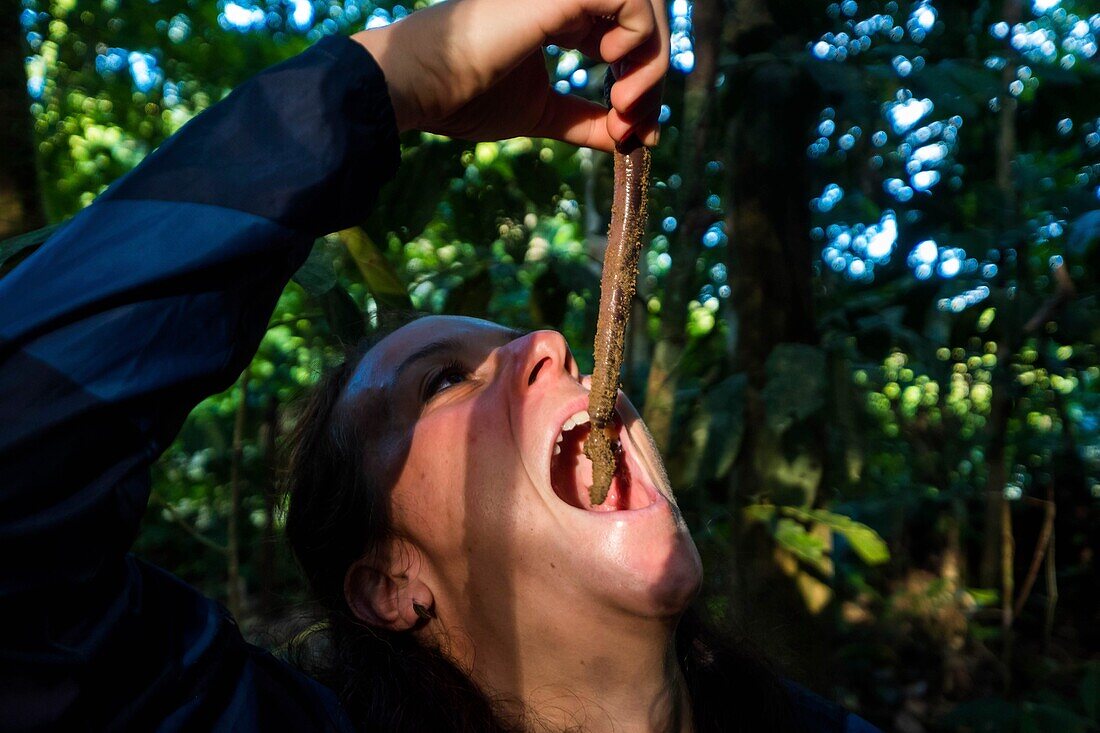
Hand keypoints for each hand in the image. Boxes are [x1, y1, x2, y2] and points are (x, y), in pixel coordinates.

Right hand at [351, 0, 668, 151]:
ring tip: (626, 104)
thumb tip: (628, 140)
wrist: (418, 87)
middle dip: (655, 72)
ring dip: (652, 60)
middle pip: (645, 17)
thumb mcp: (541, 113)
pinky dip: (641, 40)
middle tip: (637, 121)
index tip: (638, 130)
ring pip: (646, 3)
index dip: (644, 80)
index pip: (627, 34)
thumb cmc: (463, 97)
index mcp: (561, 15)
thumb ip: (584, 121)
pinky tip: (614, 73)